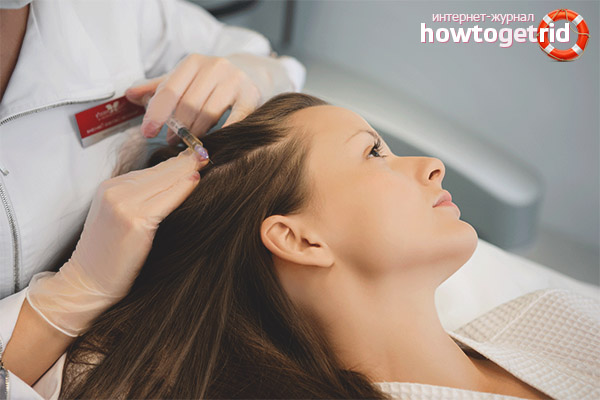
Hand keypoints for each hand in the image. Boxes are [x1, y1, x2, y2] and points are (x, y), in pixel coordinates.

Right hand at [27, 148, 208, 336]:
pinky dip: (182, 189)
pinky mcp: (135, 221)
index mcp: (109, 187)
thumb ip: (136, 197)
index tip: (193, 153)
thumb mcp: (117, 216)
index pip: (149, 170)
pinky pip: (166, 200)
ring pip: (163, 181)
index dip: (174, 161)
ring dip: (186, 169)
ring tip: (205, 159)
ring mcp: (124, 205)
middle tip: (204, 151)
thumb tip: (171, 183)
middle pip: (158, 171)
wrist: (87, 282)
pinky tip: (195, 179)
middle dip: (184, 160)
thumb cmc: (107, 255)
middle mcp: (115, 191)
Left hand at [125, 53, 262, 143]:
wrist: (251, 72)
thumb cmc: (210, 81)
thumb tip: (128, 95)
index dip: (156, 113)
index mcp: (193, 62)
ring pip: (208, 113)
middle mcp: (215, 66)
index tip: (147, 132)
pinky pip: (234, 119)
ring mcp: (235, 80)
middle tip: (171, 140)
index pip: (169, 90)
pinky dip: (222, 133)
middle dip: (177, 127)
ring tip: (190, 142)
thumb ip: (157, 88)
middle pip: (189, 104)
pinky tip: (214, 143)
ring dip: (196, 133)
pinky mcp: (251, 95)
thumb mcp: (183, 79)